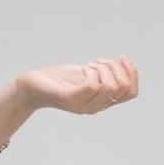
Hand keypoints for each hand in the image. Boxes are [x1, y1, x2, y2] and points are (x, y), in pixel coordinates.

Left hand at [16, 57, 138, 114]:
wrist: (31, 87)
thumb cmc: (59, 79)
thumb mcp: (86, 74)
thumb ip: (104, 74)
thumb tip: (124, 63)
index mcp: (102, 101)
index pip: (131, 93)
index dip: (132, 73)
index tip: (121, 58)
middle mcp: (95, 107)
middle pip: (123, 88)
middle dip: (116, 68)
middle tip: (99, 61)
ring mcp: (83, 106)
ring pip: (110, 86)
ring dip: (102, 68)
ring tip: (88, 65)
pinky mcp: (70, 100)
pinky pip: (92, 86)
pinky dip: (91, 72)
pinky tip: (82, 69)